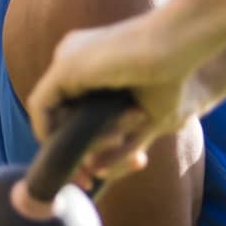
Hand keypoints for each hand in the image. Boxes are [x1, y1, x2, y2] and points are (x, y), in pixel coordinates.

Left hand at [27, 9, 203, 186]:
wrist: (184, 43)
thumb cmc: (176, 77)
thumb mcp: (147, 119)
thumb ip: (123, 143)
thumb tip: (99, 171)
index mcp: (94, 65)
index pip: (74, 109)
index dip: (82, 143)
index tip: (92, 176)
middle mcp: (75, 57)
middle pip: (60, 113)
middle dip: (70, 150)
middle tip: (84, 182)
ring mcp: (68, 59)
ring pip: (50, 113)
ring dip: (65, 146)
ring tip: (86, 172)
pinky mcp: (65, 67)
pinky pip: (41, 107)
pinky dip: (49, 133)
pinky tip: (67, 155)